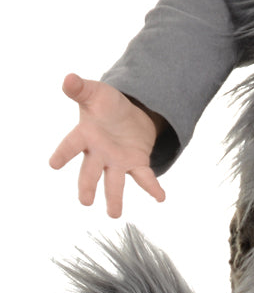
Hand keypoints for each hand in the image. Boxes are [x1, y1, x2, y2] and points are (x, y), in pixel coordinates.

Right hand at [50, 73, 165, 217]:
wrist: (129, 112)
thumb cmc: (106, 105)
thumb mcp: (95, 93)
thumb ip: (81, 88)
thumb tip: (68, 78)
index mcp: (86, 135)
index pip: (71, 145)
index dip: (62, 154)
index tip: (53, 164)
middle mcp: (99, 153)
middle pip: (90, 172)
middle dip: (87, 186)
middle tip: (85, 201)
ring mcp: (116, 161)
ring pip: (113, 182)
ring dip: (114, 198)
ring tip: (114, 214)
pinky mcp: (135, 163)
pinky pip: (143, 177)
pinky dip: (152, 187)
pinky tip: (161, 197)